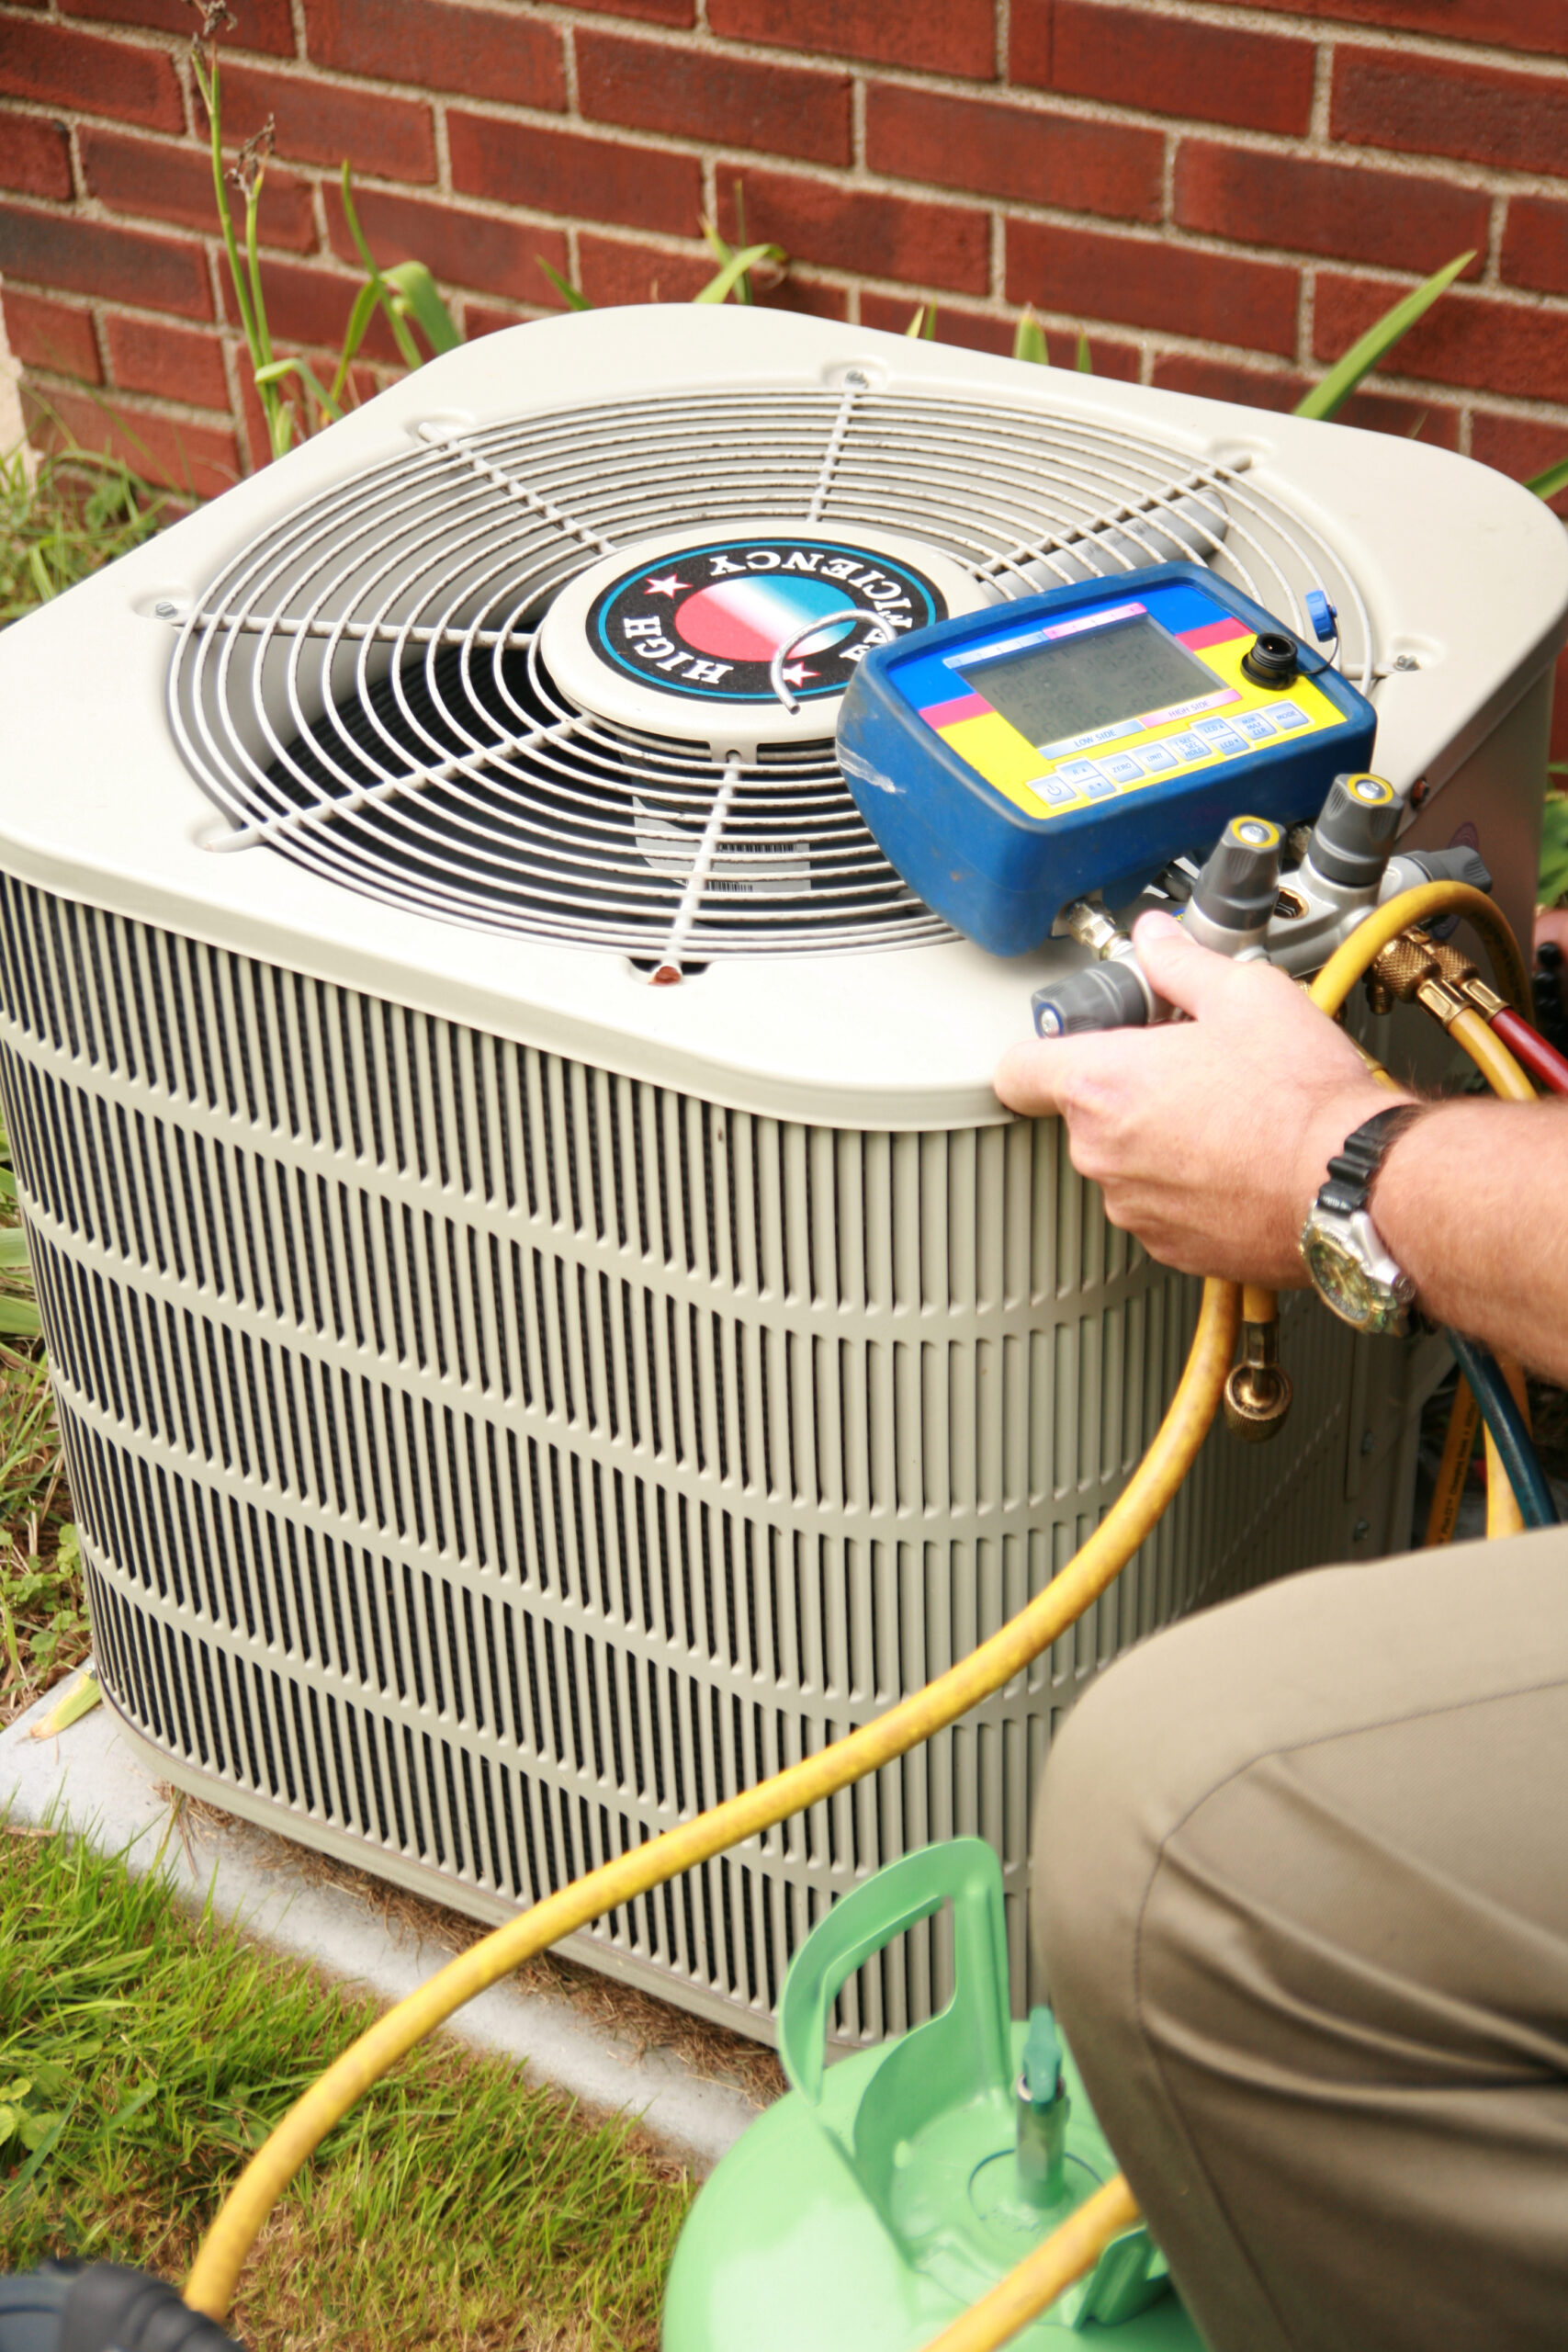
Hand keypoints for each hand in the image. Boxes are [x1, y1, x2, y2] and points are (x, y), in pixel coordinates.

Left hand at [994, 910, 1409, 1284]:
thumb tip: (1156, 939)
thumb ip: (1182, 963)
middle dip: (1127, 1088)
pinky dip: (1188, 1187)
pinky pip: (1160, 1206)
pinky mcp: (1169, 1248)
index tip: (1076, 1042)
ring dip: (1159, 1140)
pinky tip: (1238, 1159)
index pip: (1017, 1070)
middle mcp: (1104, 1154)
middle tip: (1188, 1066)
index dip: (1043, 1050)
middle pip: (1084, 1112)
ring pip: (1124, 1162)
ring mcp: (1134, 1207)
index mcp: (1104, 1084)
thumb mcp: (1246, 996)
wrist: (1353, 1186)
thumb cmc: (1303, 1098)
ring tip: (1225, 1115)